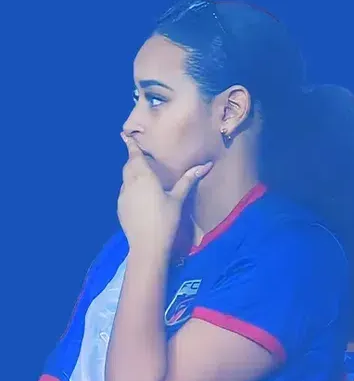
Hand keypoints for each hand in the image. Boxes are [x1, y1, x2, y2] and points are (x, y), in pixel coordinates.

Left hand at [118, 133, 211, 255]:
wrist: (147, 246)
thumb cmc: (165, 219)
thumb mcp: (178, 198)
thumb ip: (188, 180)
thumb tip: (206, 164)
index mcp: (143, 177)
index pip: (134, 156)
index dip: (130, 145)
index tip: (125, 135)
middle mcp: (130, 183)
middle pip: (129, 166)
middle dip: (133, 158)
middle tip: (140, 153)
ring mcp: (123, 196)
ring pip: (126, 178)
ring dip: (132, 173)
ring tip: (143, 172)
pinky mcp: (120, 207)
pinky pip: (125, 191)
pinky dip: (131, 186)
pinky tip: (142, 194)